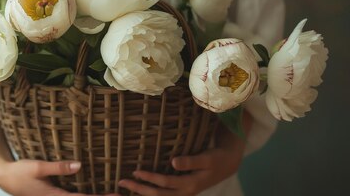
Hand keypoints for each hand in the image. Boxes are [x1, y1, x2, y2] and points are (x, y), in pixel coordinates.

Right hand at [0, 159, 120, 195]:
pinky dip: (82, 195)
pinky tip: (90, 190)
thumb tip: (79, 165)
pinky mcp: (52, 195)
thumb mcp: (38, 167)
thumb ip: (58, 167)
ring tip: (108, 193)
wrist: (5, 177)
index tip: (114, 195)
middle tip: (119, 195)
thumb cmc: (20, 172)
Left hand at [118, 110, 251, 195]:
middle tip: (122, 181)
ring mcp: (182, 192)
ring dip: (142, 192)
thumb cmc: (215, 158)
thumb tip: (173, 163)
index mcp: (190, 184)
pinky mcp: (180, 189)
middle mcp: (184, 191)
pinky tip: (138, 186)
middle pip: (158, 194)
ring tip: (125, 184)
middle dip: (139, 189)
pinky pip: (162, 194)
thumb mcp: (207, 158)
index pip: (166, 183)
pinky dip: (149, 192)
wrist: (227, 164)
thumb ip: (191, 161)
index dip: (150, 178)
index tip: (135, 171)